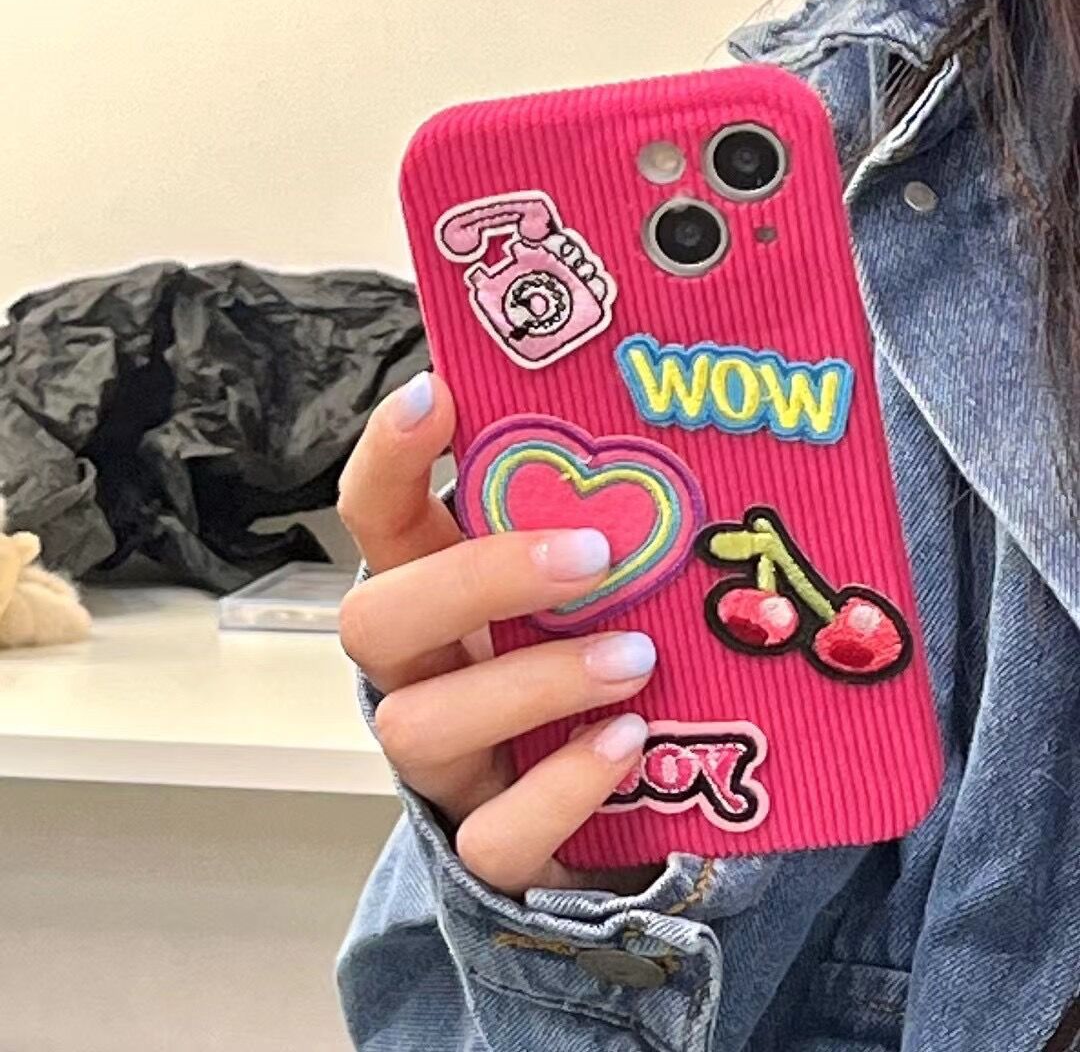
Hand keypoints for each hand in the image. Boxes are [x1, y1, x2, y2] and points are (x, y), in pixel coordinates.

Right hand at [338, 371, 657, 896]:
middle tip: (589, 553)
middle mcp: (421, 675)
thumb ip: (592, 528)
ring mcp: (447, 766)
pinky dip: (562, 786)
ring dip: (530, 682)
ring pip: (418, 728)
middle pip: (372, 621)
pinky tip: (628, 742)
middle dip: (472, 579)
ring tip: (636, 656)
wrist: (609, 808)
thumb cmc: (586, 663)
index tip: (434, 393)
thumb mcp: (580, 590)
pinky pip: (494, 836)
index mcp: (436, 595)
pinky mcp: (489, 842)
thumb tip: (663, 434)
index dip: (388, 456)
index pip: (376, 515)